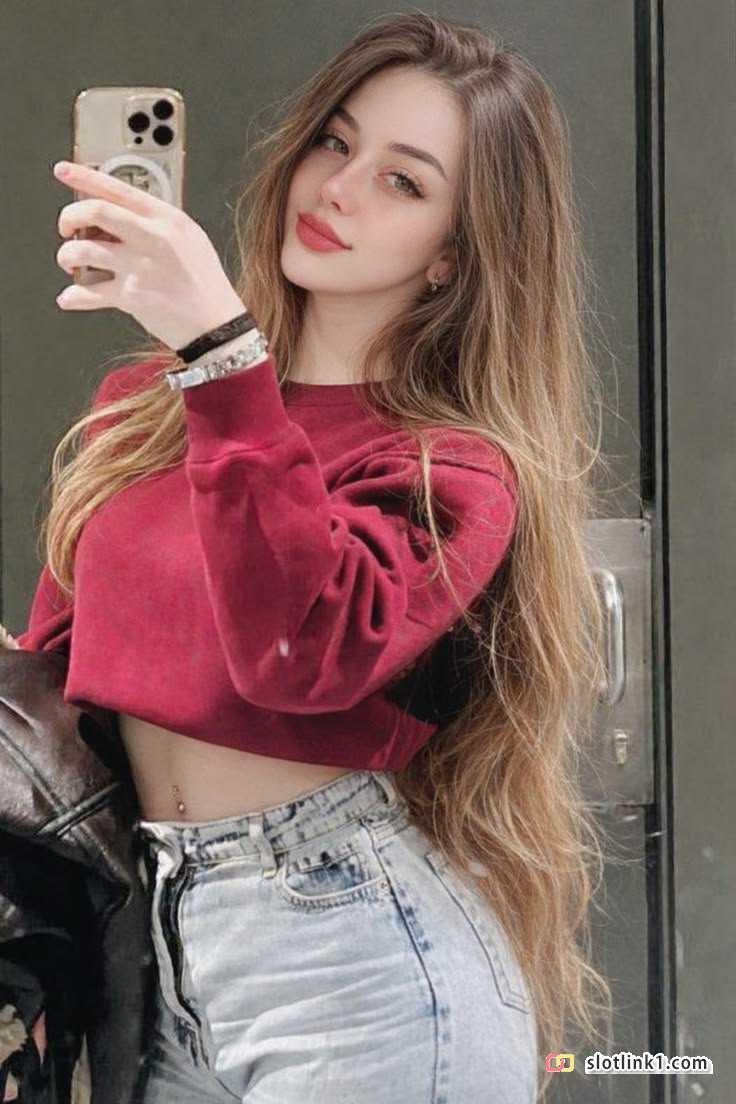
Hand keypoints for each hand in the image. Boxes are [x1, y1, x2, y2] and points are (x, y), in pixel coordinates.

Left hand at [52, 160, 245, 350]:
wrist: (218, 325)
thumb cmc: (204, 284)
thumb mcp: (190, 239)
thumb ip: (156, 223)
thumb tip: (115, 215)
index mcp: (168, 219)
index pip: (119, 188)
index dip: (84, 176)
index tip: (63, 171)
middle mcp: (153, 238)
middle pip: (95, 211)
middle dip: (69, 217)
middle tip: (66, 229)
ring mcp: (141, 268)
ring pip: (83, 250)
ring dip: (67, 256)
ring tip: (72, 264)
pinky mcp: (132, 298)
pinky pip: (88, 292)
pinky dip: (72, 296)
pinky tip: (70, 297)